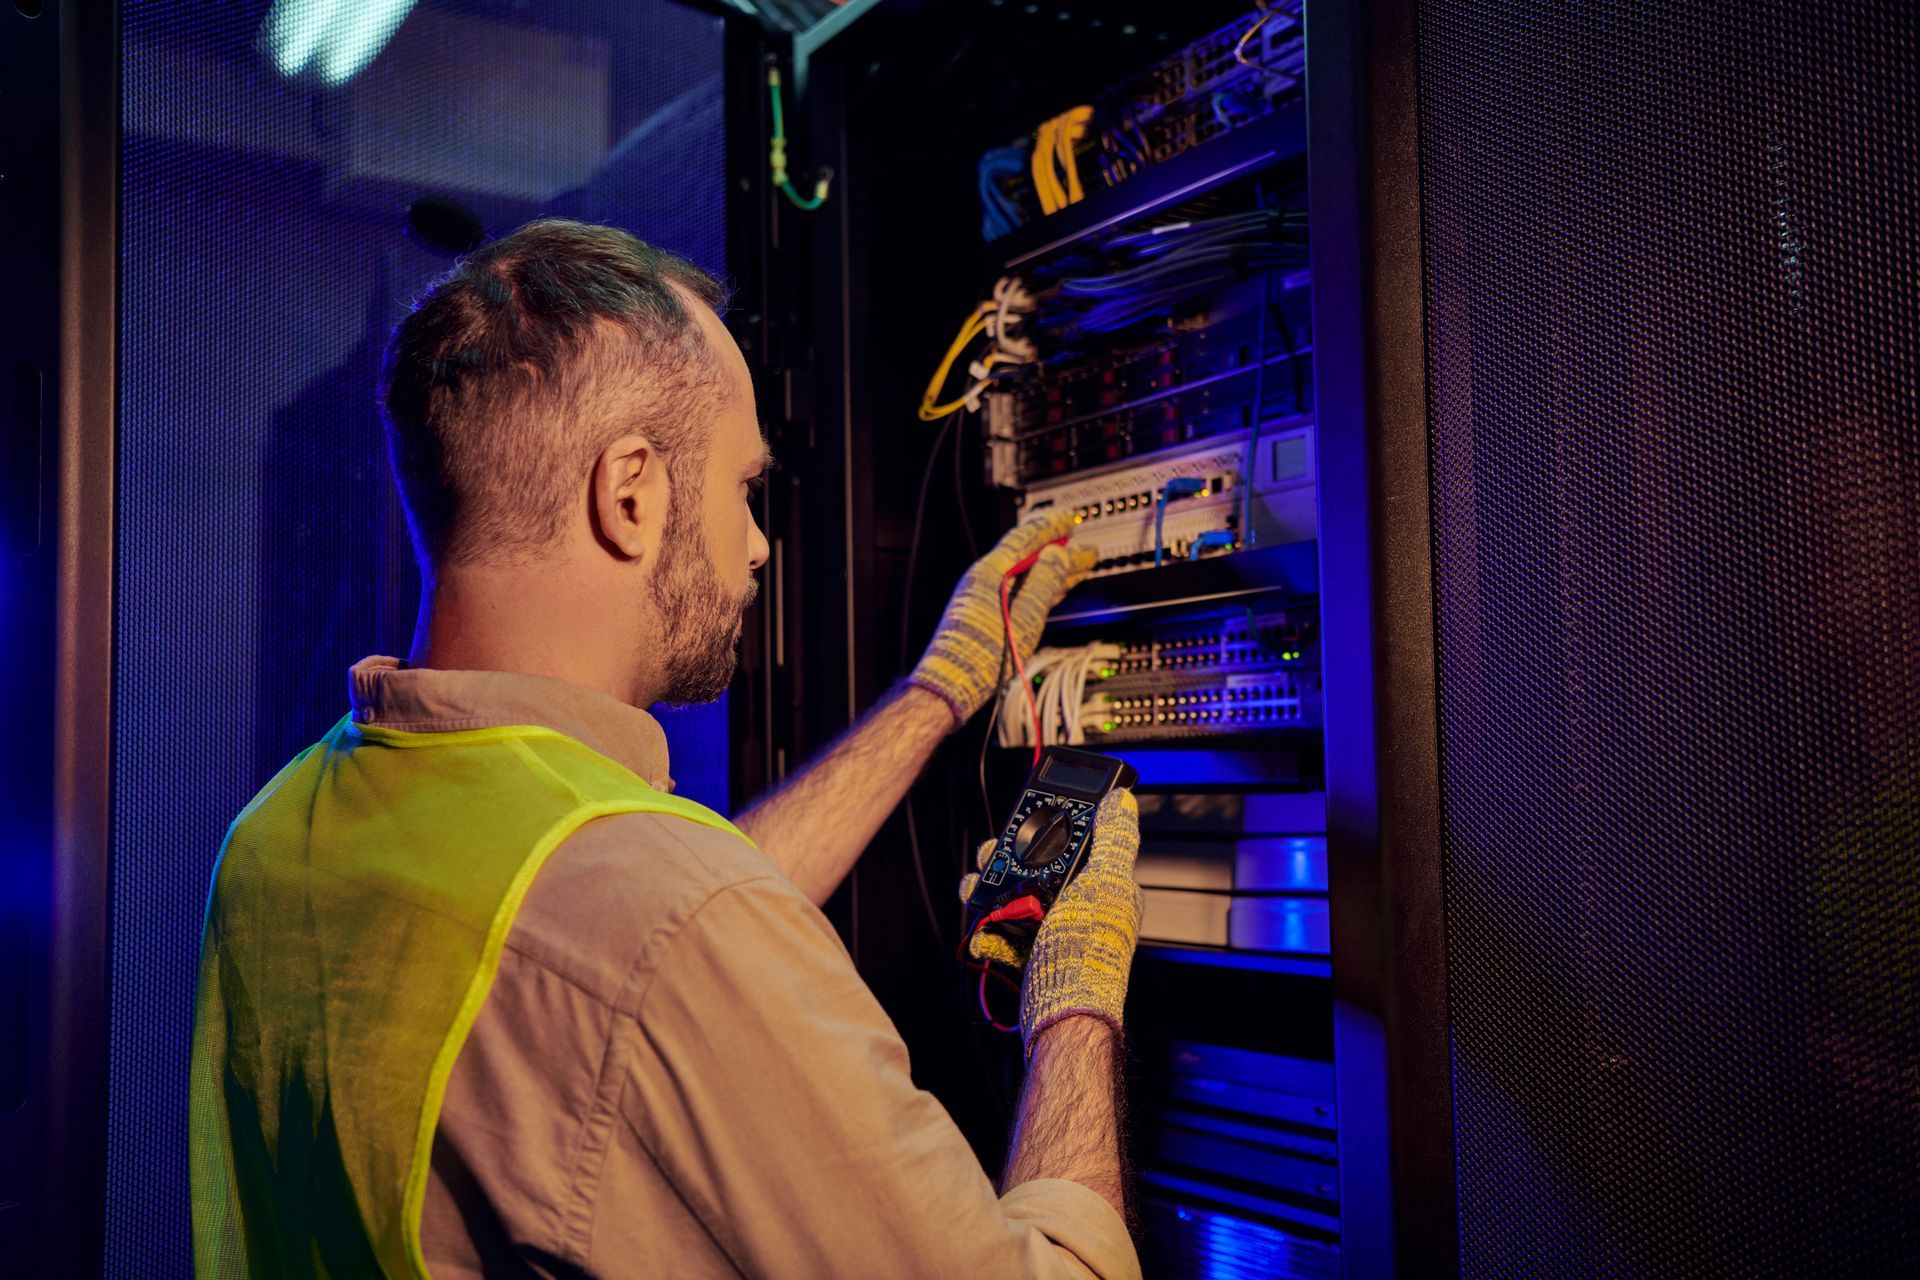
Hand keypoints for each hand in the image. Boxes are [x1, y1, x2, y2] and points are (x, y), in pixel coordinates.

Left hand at [908, 508, 1096, 725]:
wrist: (952, 686)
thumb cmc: (980, 658)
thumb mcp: (1025, 616)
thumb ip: (1044, 581)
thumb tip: (1060, 554)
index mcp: (990, 572)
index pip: (1025, 536)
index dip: (1052, 525)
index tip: (1072, 519)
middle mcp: (983, 580)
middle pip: (1027, 555)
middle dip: (1059, 550)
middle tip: (1082, 545)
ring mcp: (983, 597)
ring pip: (1025, 575)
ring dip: (1053, 570)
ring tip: (1077, 566)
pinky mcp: (985, 615)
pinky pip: (1019, 592)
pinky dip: (1040, 588)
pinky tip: (1053, 591)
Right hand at [959, 790, 1143, 1051]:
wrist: (1061, 1013)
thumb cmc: (1088, 952)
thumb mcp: (1105, 884)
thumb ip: (1113, 840)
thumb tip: (1121, 800)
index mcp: (1099, 885)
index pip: (1073, 842)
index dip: (1048, 827)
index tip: (1026, 817)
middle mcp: (1076, 906)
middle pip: (1034, 866)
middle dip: (1006, 856)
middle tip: (990, 854)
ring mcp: (1050, 930)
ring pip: (1010, 895)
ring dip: (987, 889)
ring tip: (975, 889)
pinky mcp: (1027, 953)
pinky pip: (999, 931)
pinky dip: (985, 929)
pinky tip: (982, 931)